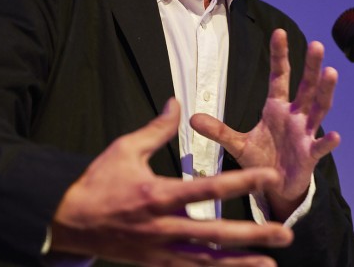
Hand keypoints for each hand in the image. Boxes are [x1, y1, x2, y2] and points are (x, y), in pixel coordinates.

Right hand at [51, 98, 291, 265]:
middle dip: (254, 234)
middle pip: (216, 234)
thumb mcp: (125, 148)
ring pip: (208, 261)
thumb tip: (177, 102)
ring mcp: (160, 251)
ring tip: (272, 264)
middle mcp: (164, 228)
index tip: (269, 177)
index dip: (242, 182)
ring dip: (241, 263)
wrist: (67, 221)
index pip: (209, 190)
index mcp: (159, 195)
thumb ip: (158, 128)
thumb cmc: (97, 181)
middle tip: (286, 232)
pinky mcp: (155, 263)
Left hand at [191, 29, 339, 220]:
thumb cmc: (261, 160)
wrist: (275, 187)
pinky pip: (320, 146)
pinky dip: (327, 142)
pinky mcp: (310, 155)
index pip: (279, 76)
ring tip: (331, 72)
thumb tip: (192, 118)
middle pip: (305, 86)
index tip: (279, 32)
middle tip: (317, 44)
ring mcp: (305, 133)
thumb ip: (219, 130)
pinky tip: (335, 135)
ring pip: (318, 108)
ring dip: (325, 91)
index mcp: (277, 108)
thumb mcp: (238, 144)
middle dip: (311, 66)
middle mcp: (295, 115)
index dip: (279, 55)